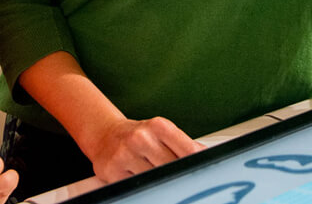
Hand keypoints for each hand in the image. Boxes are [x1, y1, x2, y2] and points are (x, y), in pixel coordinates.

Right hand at [86, 117, 202, 182]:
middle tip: (182, 180)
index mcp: (159, 126)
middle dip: (179, 176)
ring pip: (155, 180)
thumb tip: (206, 157)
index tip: (203, 172)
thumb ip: (184, 145)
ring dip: (160, 183)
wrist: (105, 135)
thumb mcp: (163, 132)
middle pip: (173, 169)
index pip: (189, 151)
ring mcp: (125, 155)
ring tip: (160, 179)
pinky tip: (142, 181)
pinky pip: (136, 186)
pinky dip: (143, 186)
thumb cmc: (139, 135)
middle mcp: (141, 138)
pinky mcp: (112, 171)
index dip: (198, 165)